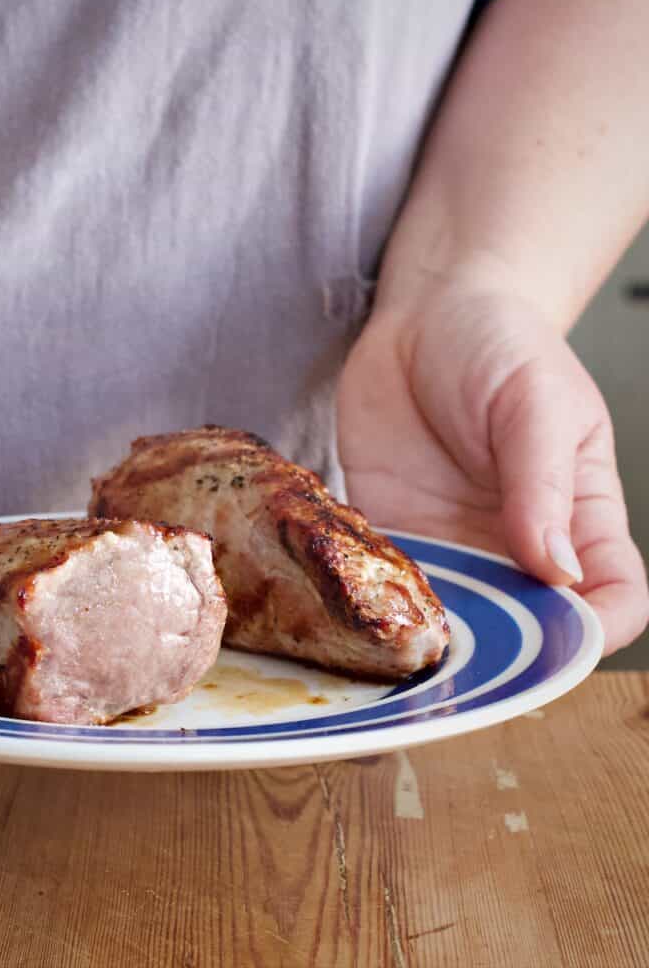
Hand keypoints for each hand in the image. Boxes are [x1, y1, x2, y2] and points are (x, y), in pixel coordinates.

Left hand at [338, 283, 648, 654]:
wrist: (423, 317)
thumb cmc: (498, 345)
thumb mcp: (535, 404)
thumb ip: (543, 484)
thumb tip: (558, 570)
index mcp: (578, 514)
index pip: (611, 597)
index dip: (595, 631)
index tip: (561, 644)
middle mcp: (514, 541)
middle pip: (527, 627)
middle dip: (504, 654)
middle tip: (467, 655)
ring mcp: (451, 539)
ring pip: (453, 616)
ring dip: (434, 634)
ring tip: (409, 636)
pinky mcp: (392, 527)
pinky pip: (387, 581)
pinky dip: (377, 598)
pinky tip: (362, 599)